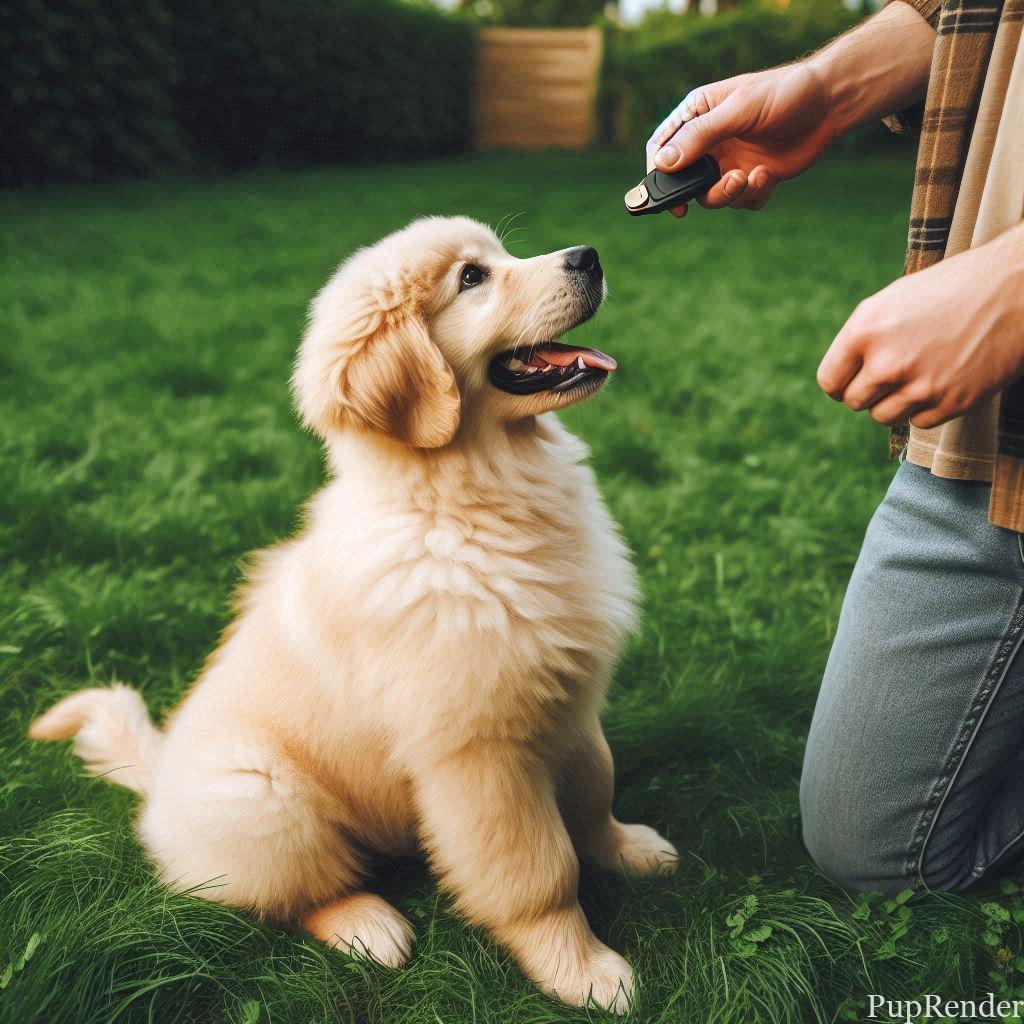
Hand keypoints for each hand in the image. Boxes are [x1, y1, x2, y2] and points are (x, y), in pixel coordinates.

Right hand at [643, 1, 935, 217]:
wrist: (829, 104)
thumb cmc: (785, 95)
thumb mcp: (739, 111)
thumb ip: (700, 137)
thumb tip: (663, 163)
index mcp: (698, 116)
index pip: (662, 148)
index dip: (658, 173)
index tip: (667, 195)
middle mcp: (710, 143)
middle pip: (684, 181)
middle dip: (700, 192)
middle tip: (723, 187)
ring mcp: (730, 162)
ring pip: (712, 197)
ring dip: (730, 195)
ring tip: (750, 177)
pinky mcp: (752, 179)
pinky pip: (741, 203)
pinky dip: (753, 196)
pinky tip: (769, 176)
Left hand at [817, 226, 1023, 427]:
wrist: (1015, 288)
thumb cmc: (952, 288)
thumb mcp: (893, 301)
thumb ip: (864, 339)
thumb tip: (843, 376)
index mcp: (865, 330)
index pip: (830, 381)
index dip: (839, 384)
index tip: (850, 382)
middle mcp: (887, 361)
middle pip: (855, 402)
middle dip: (868, 393)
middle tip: (890, 376)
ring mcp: (920, 386)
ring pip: (882, 417)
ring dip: (894, 403)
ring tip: (917, 376)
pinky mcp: (952, 402)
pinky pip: (919, 422)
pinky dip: (926, 408)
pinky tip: (942, 380)